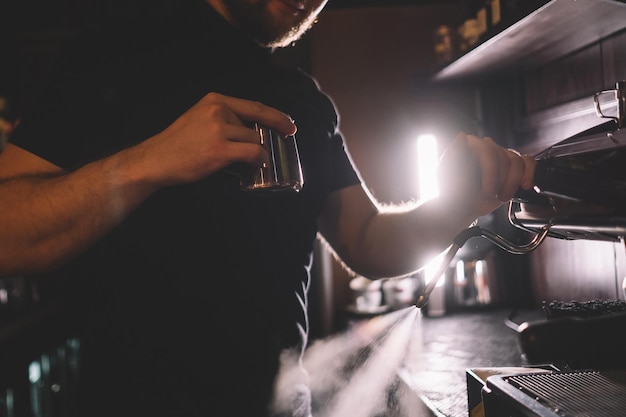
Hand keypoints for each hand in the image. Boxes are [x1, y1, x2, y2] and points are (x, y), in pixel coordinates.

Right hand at [133, 92, 296, 186]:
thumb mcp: (200, 119)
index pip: (254, 106)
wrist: (156, 159)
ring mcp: (219, 129)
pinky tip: (258, 165)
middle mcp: (218, 110)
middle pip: (257, 123)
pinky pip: (252, 153)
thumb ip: (224, 119)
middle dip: (275, 130)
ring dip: (259, 152)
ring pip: (254, 140)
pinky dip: (259, 160)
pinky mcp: (219, 149)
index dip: (276, 115)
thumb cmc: (178, 144)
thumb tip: (252, 132)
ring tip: (253, 162)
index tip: (288, 123)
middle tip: (288, 135)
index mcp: (215, 100)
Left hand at [437, 133, 535, 217]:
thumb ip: (453, 155)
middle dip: (499, 181)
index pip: (487, 150)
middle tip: (489, 196)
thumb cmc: (453, 193)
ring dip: (511, 183)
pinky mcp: (512, 166)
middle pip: (503, 157)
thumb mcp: (447, 176)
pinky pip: (527, 163)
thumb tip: (461, 136)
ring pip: (516, 162)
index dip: (491, 172)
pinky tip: (524, 185)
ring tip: (501, 196)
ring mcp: (500, 155)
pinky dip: (528, 174)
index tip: (487, 191)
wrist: (462, 208)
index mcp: (469, 145)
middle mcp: (486, 147)